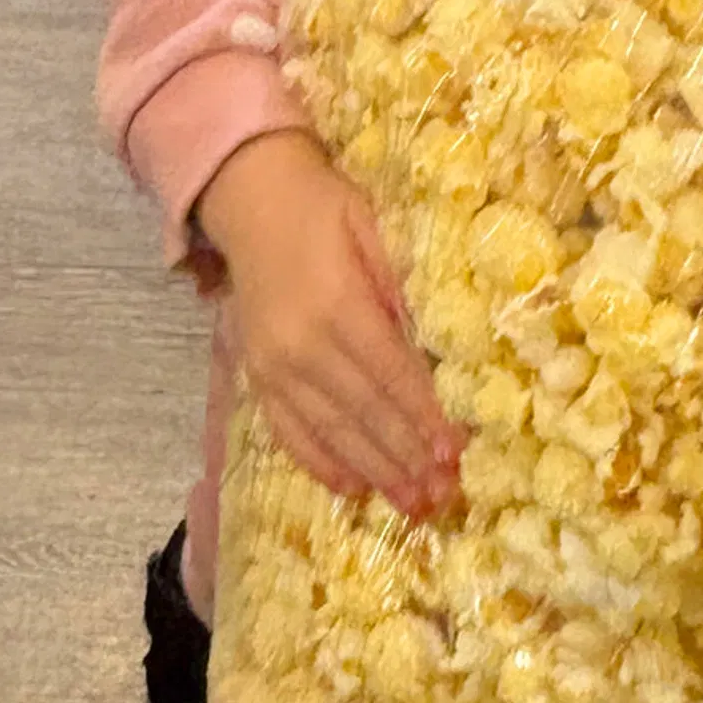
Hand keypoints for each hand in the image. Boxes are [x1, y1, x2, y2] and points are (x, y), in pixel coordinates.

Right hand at [198, 129, 461, 515]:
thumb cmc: (323, 206)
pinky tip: (352, 489)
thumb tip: (433, 343)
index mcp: (337, 304)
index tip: (454, 453)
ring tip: (411, 506)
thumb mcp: (372, 226)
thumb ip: (399, 284)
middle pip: (364, 413)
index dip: (423, 416)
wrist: (248, 197)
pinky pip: (288, 430)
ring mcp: (274, 366)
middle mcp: (302, 345)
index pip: (391, 374)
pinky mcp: (257, 375)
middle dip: (406, 458)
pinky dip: (320, 463)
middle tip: (442, 495)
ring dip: (374, 472)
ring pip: (330, 431)